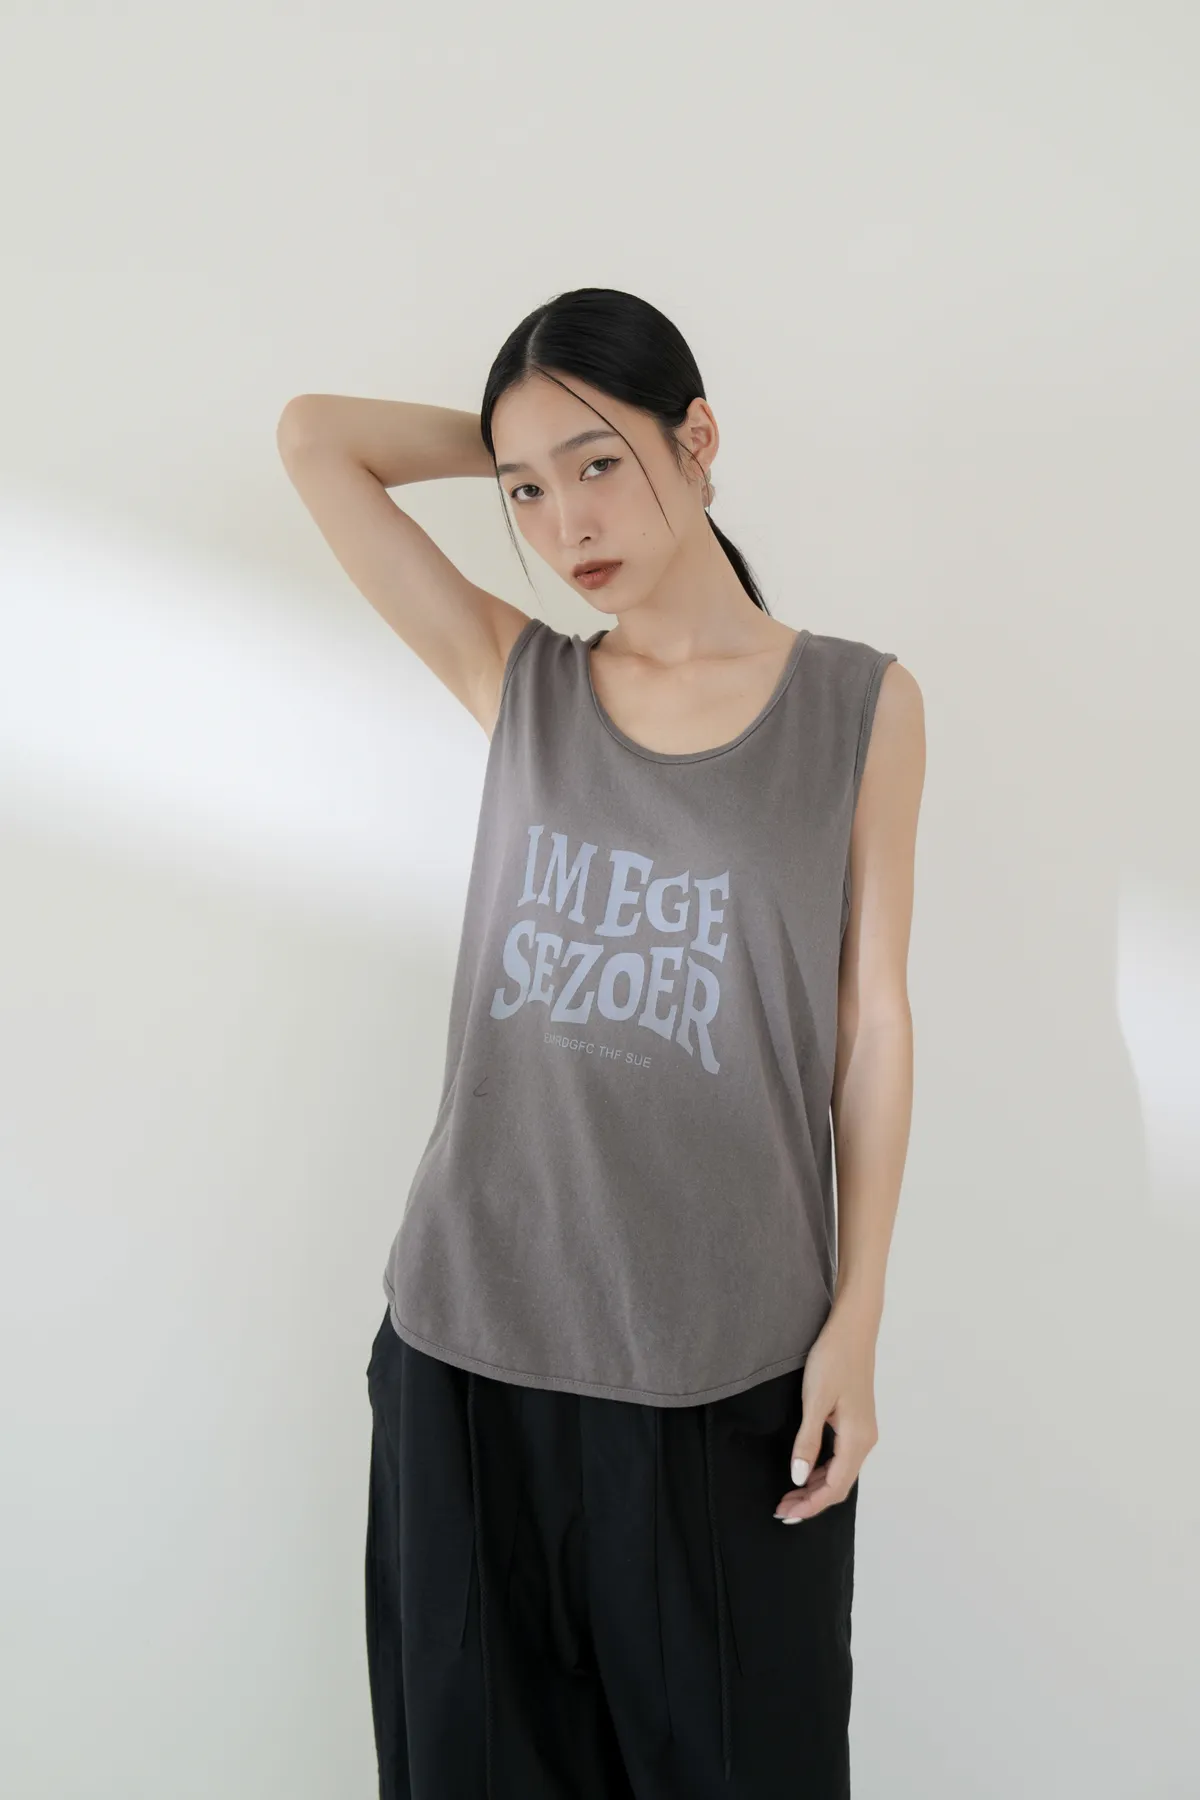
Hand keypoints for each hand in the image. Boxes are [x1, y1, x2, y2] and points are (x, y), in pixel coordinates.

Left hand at [774, 1304, 878, 1521]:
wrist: (852, 1329)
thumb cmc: (833, 1359)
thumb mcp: (815, 1400)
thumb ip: (807, 1441)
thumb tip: (798, 1478)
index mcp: (857, 1439)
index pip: (834, 1487)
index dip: (810, 1505)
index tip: (785, 1514)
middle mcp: (865, 1440)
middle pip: (839, 1485)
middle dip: (811, 1500)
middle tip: (782, 1509)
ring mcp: (863, 1431)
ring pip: (840, 1472)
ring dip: (816, 1487)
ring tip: (789, 1495)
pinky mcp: (857, 1422)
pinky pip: (841, 1458)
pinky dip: (822, 1471)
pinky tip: (805, 1471)